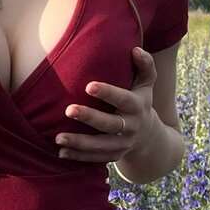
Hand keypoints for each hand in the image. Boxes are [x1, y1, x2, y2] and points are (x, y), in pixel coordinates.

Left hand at [55, 46, 157, 163]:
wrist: (151, 137)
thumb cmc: (141, 101)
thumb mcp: (147, 84)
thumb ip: (145, 65)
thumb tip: (135, 49)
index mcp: (138, 106)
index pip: (124, 99)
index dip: (108, 93)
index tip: (88, 86)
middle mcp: (132, 126)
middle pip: (110, 124)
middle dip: (90, 118)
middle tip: (68, 110)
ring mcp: (124, 144)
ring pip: (101, 146)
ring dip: (80, 143)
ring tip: (58, 138)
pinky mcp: (115, 156)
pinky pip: (96, 159)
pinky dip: (79, 157)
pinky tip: (61, 153)